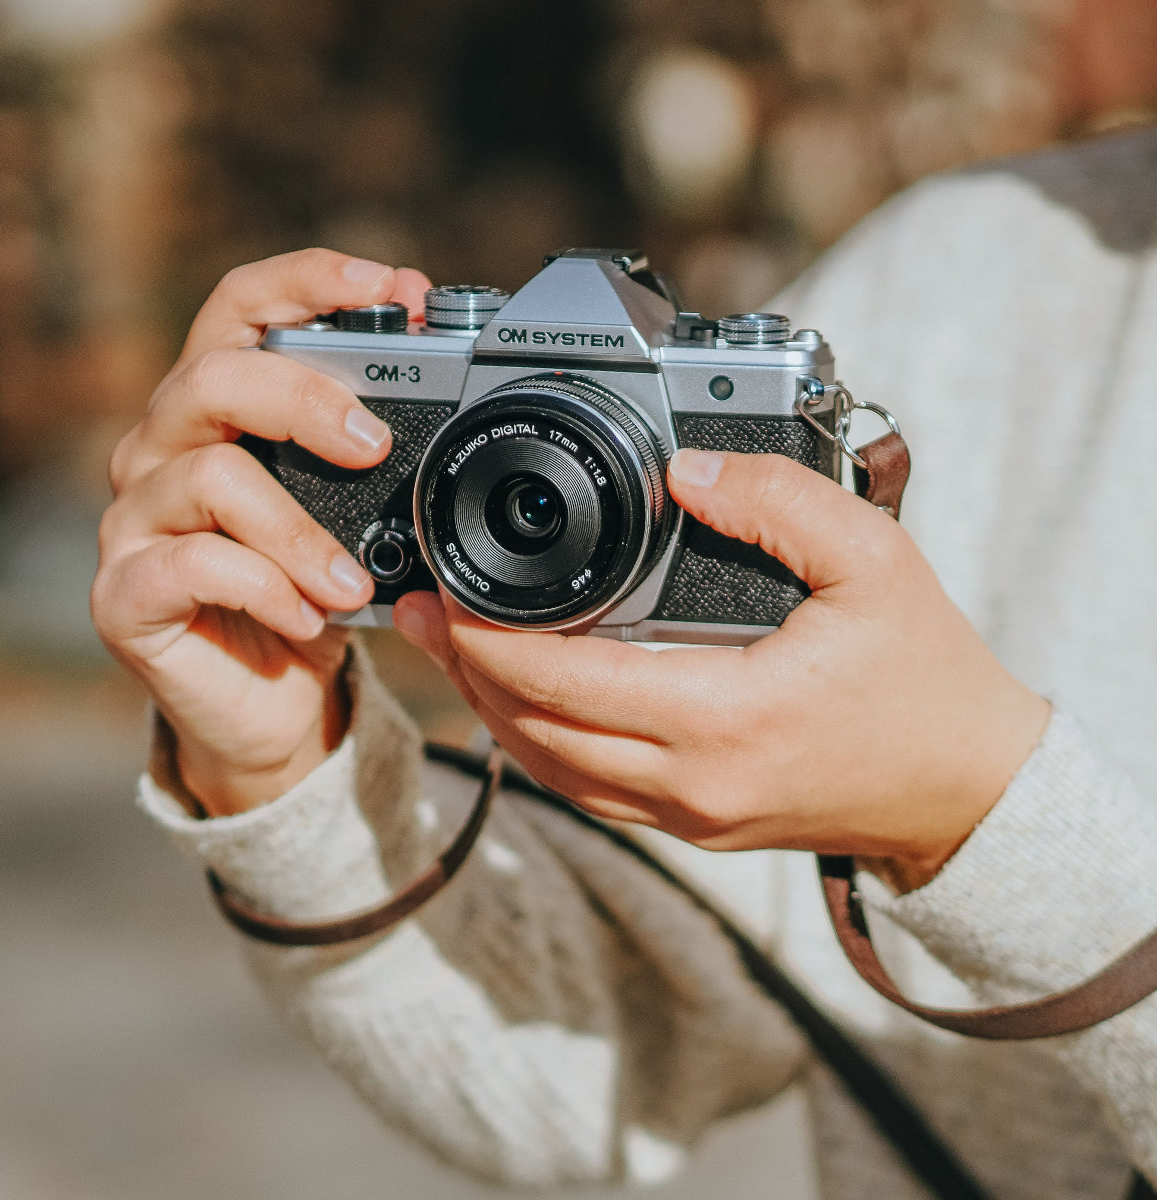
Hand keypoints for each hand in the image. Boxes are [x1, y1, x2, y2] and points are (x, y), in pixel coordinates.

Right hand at [92, 249, 430, 814]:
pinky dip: (265, 587)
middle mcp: (164, 448)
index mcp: (221, 411)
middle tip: (376, 445)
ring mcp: (135, 519)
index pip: (241, 309)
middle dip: (307, 399)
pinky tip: (307, 616)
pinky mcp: (124, 592)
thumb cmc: (315, 598)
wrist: (273, 705)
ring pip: (209, 475)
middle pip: (215, 375)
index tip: (391, 285)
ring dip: (299, 530)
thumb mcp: (359, 520)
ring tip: (352, 582)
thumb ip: (377, 458)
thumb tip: (449, 404)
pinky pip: (192, 565)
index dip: (307, 281)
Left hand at [394, 448, 1049, 890]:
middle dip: (464, 672)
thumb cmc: (926, 678)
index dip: (487, 641)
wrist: (965, 787)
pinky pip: (589, 790)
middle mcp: (694, 781)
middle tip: (419, 614)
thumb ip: (779, 500)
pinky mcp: (697, 824)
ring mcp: (691, 814)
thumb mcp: (874, 562)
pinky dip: (538, 745)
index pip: (565, 681)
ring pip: (552, 771)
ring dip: (491, 712)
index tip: (445, 594)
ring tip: (449, 653)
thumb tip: (690, 467)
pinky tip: (518, 704)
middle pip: (535, 731)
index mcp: (727, 716)